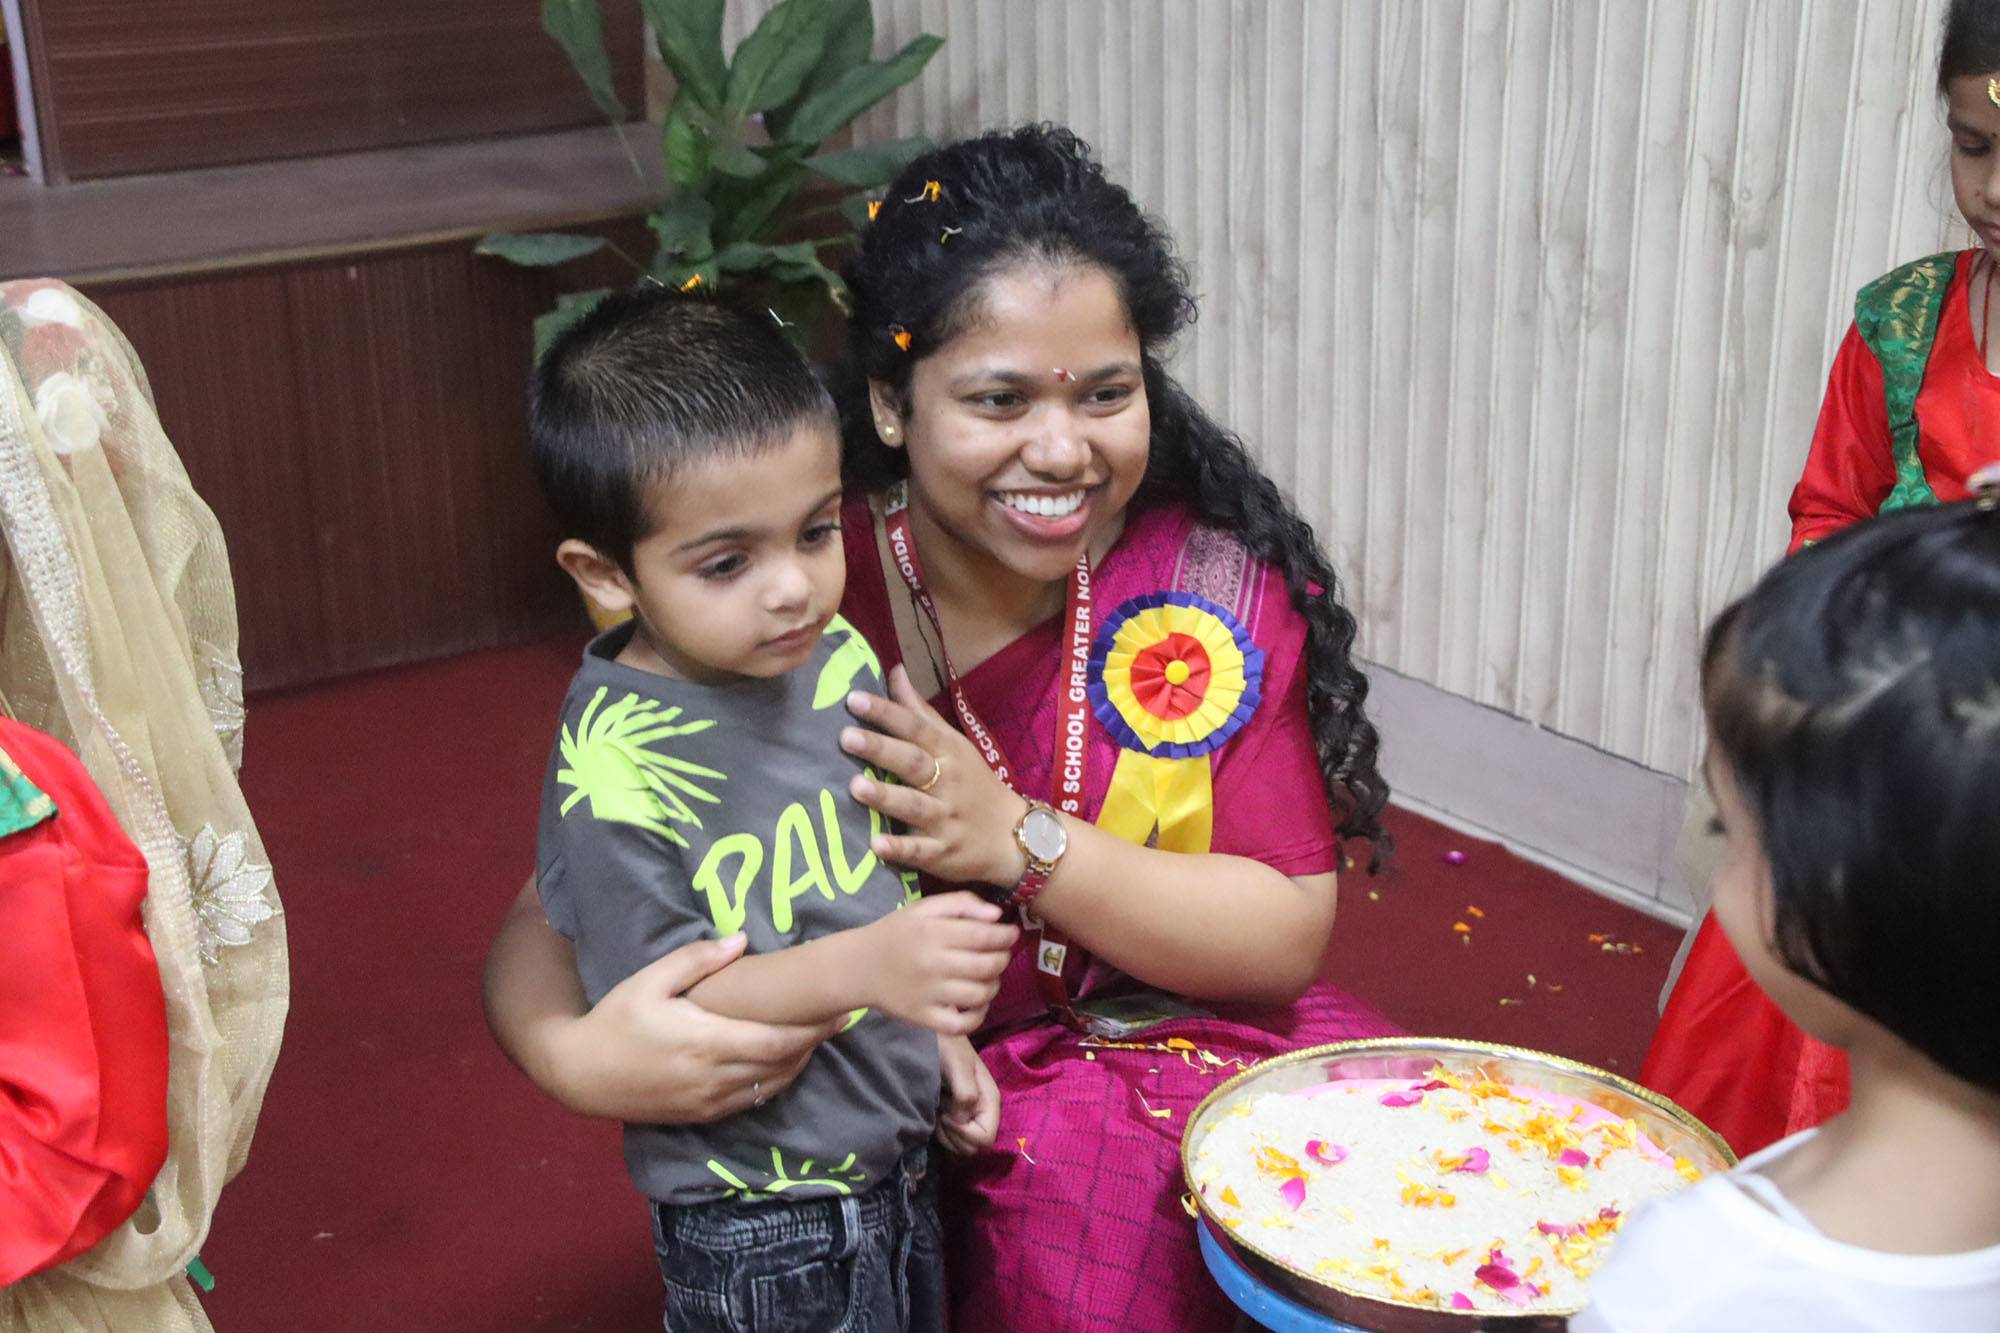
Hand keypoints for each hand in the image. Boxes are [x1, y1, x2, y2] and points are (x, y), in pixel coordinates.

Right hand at [552, 935, 836, 1122]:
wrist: (579, 1074)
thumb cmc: (615, 1019)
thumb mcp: (650, 980)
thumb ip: (696, 960)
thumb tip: (741, 939)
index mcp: (707, 1041)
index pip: (778, 1040)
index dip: (814, 1029)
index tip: (840, 1010)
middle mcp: (715, 1077)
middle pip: (783, 1064)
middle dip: (815, 1043)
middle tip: (840, 1020)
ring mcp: (709, 1101)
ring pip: (771, 1086)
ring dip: (799, 1063)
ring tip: (818, 1037)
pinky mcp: (701, 1115)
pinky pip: (751, 1101)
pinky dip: (775, 1082)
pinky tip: (784, 1063)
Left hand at [841, 665, 1032, 887]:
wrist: (1015, 836)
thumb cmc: (975, 784)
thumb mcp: (954, 744)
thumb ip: (920, 712)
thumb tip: (895, 671)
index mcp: (948, 752)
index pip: (915, 728)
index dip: (886, 713)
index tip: (854, 699)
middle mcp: (947, 782)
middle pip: (913, 762)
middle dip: (880, 750)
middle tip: (846, 737)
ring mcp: (946, 819)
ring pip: (914, 806)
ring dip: (886, 797)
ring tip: (854, 787)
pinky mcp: (943, 853)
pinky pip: (920, 851)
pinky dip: (899, 849)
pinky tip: (875, 845)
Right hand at [857, 891, 1016, 1034]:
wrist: (858, 966)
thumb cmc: (896, 933)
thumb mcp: (924, 908)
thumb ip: (961, 903)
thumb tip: (998, 916)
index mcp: (933, 932)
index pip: (985, 935)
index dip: (1006, 936)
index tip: (1011, 934)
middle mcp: (933, 964)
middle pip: (988, 966)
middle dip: (1003, 959)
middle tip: (1001, 955)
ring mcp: (929, 994)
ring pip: (980, 995)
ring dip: (994, 985)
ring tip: (988, 977)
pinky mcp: (923, 1018)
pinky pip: (962, 1025)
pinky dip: (978, 1016)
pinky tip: (977, 1003)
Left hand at [935, 1034, 1000, 1155]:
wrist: (931, 1033)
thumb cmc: (946, 1046)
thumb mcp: (958, 1066)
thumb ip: (966, 1095)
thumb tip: (961, 1121)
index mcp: (989, 1100)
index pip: (986, 1138)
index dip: (966, 1134)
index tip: (948, 1116)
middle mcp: (981, 1110)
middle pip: (975, 1146)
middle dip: (956, 1137)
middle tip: (941, 1116)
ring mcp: (967, 1113)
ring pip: (963, 1146)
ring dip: (947, 1136)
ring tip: (937, 1114)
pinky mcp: (953, 1114)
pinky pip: (952, 1138)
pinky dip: (942, 1133)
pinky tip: (934, 1114)